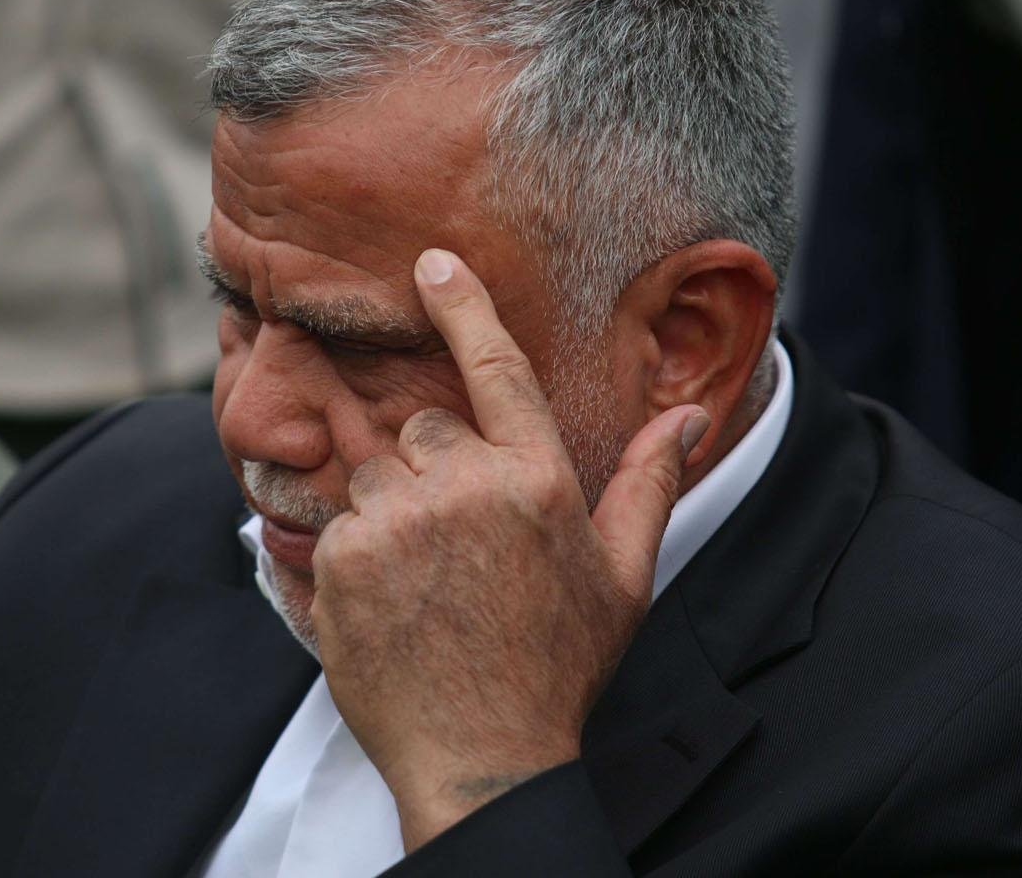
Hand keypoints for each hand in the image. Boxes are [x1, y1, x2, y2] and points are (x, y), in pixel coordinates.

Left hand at [311, 248, 708, 850]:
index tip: (429, 263)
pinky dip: (356, 550)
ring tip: (424, 578)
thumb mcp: (623, 578)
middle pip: (422, 428)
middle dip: (434, 468)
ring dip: (392, 507)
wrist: (482, 757)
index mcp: (537, 479)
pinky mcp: (341, 555)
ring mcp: (396, 519)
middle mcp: (465, 485)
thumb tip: (684, 422)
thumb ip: (647, 486)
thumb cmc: (557, 667)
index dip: (461, 306)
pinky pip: (337, 520)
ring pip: (375, 470)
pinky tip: (390, 600)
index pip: (495, 366)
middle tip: (457, 545)